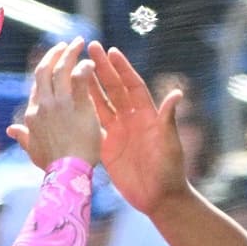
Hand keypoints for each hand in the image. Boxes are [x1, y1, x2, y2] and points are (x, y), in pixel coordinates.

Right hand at [11, 37, 101, 168]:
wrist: (66, 173)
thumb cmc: (52, 165)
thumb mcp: (33, 149)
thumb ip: (23, 136)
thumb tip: (11, 129)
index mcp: (33, 113)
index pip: (37, 84)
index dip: (45, 70)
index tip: (53, 60)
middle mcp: (43, 104)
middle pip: (46, 70)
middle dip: (55, 53)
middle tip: (66, 44)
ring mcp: (60, 103)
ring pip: (62, 69)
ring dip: (70, 53)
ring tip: (80, 43)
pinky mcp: (77, 105)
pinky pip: (81, 79)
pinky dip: (85, 67)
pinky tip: (91, 61)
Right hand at [85, 42, 188, 216]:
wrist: (160, 198)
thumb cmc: (170, 171)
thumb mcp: (170, 144)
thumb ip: (168, 119)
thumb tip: (176, 93)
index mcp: (148, 116)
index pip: (132, 86)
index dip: (122, 68)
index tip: (111, 51)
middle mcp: (132, 120)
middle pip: (115, 89)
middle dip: (102, 68)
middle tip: (90, 47)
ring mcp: (118, 132)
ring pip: (101, 103)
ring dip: (90, 85)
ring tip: (75, 68)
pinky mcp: (107, 147)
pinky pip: (93, 125)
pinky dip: (83, 112)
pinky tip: (69, 100)